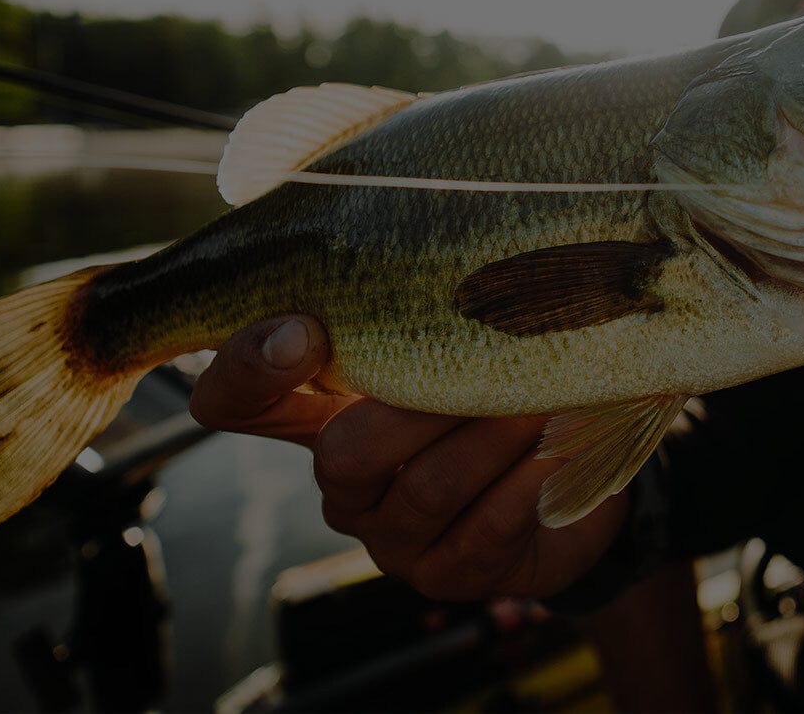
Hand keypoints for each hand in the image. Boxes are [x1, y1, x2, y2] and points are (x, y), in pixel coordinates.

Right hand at [189, 316, 627, 598]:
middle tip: (484, 363)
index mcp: (324, 417)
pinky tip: (559, 447)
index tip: (304, 328)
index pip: (236, 403)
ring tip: (541, 400)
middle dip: (418, 409)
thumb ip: (431, 306)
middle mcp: (344, 483)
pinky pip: (484, 529)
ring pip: (426, 487)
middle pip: (342, 454)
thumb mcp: (460, 347)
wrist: (568, 498)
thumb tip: (452, 229)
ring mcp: (392, 537)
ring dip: (490, 437)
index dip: (248, 368)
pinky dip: (527, 482)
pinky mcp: (449, 575)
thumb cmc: (500, 402)